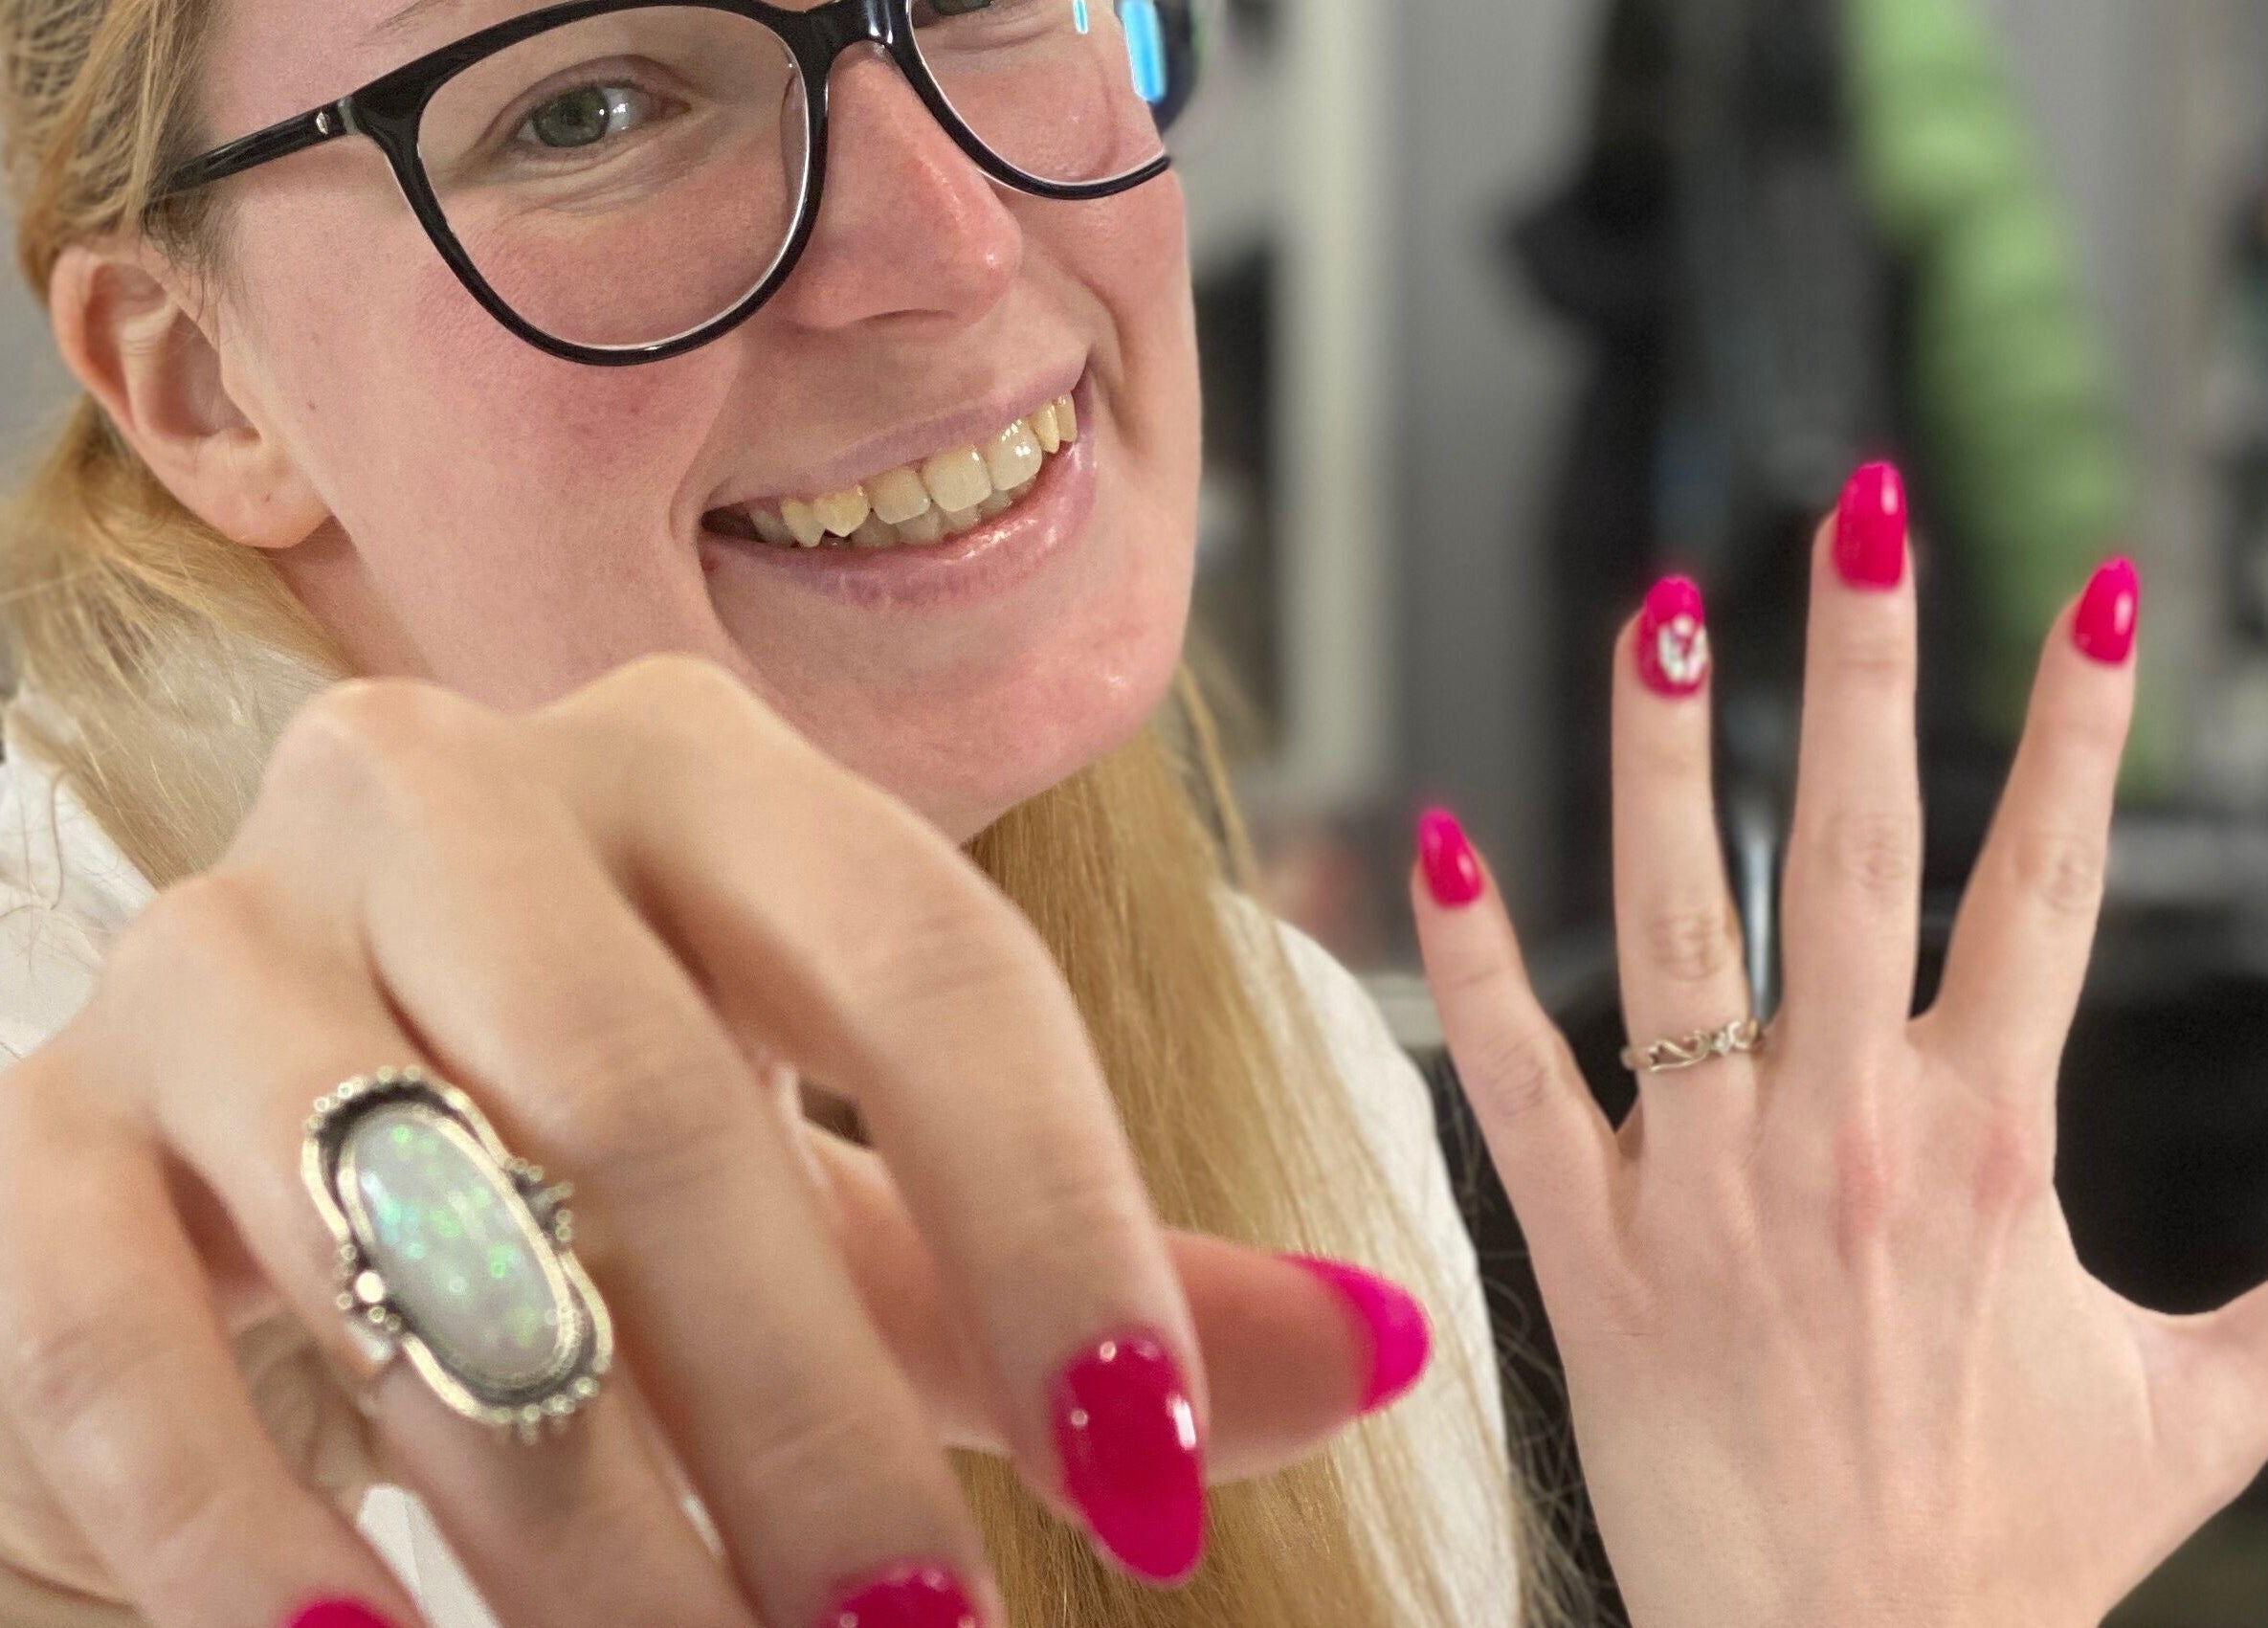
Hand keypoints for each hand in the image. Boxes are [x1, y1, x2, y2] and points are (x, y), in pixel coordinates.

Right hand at [0, 655, 1417, 1627]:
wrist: (264, 1175)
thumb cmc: (611, 1182)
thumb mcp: (866, 1206)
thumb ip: (1088, 1267)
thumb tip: (1387, 1344)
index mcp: (687, 767)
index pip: (923, 960)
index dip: (1058, 1223)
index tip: (1145, 1483)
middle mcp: (436, 794)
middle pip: (656, 1091)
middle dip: (807, 1409)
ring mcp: (212, 946)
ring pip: (406, 1229)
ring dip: (578, 1514)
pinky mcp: (33, 1130)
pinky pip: (114, 1330)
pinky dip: (252, 1529)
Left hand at [1411, 466, 2267, 1627]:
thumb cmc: (2016, 1545)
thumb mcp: (2203, 1410)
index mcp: (1994, 1143)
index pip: (2047, 889)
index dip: (2078, 736)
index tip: (2094, 595)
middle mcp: (1846, 1134)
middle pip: (1861, 857)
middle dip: (1869, 672)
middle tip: (1861, 514)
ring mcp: (1703, 1183)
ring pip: (1678, 931)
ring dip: (1669, 767)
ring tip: (1661, 618)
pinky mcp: (1587, 1249)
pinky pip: (1514, 1081)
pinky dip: (1472, 966)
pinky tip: (1440, 842)